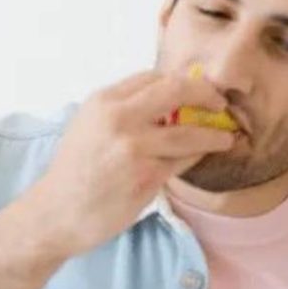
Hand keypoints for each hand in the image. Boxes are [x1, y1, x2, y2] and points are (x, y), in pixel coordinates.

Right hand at [21, 71, 235, 257]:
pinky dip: (200, 155)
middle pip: (176, 91)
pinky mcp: (148, 176)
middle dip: (206, 94)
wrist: (60, 210)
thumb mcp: (91, 126)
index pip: (152, 77)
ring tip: (227, 138)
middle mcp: (119, 118)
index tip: (198, 89)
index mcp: (103, 101)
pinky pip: (185, 160)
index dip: (182, 81)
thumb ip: (125, 111)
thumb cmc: (78, 170)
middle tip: (220, 103)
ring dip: (214, 134)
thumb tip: (167, 103)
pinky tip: (207, 154)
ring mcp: (135, 147)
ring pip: (189, 132)